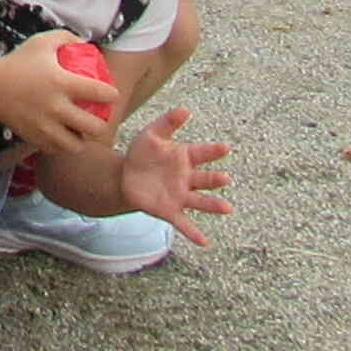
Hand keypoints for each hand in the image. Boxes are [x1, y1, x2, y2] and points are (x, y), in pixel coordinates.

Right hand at [0, 30, 122, 154]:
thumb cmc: (18, 62)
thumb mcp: (41, 42)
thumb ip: (65, 37)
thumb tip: (85, 42)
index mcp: (62, 83)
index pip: (99, 93)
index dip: (111, 95)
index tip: (111, 94)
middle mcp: (57, 108)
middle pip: (94, 127)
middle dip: (102, 124)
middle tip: (99, 118)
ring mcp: (46, 127)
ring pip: (77, 145)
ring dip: (82, 139)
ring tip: (81, 132)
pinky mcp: (36, 139)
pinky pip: (57, 150)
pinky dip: (63, 145)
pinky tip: (63, 136)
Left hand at [115, 106, 232, 243]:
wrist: (124, 176)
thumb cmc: (141, 154)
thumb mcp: (151, 134)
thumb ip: (167, 122)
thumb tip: (185, 109)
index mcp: (184, 157)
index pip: (202, 153)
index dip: (213, 150)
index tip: (225, 147)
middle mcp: (187, 178)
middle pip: (204, 178)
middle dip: (215, 179)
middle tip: (224, 178)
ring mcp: (180, 196)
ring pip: (200, 201)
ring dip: (213, 205)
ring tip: (227, 208)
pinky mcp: (170, 210)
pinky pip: (184, 223)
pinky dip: (194, 233)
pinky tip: (204, 242)